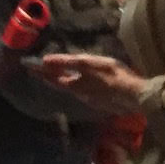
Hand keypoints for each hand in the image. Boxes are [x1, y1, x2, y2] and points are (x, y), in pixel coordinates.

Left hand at [32, 53, 147, 115]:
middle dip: (50, 78)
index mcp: (75, 85)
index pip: (53, 78)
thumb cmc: (112, 76)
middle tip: (39, 73)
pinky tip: (83, 85)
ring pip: (73, 90)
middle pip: (62, 86)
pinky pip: (86, 93)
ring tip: (58, 77)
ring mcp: (93, 100)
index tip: (29, 68)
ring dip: (63, 83)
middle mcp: (80, 95)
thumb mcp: (88, 64)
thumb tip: (45, 61)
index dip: (41, 72)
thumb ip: (67, 63)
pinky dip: (79, 87)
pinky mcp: (104, 102)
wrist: (135, 96)